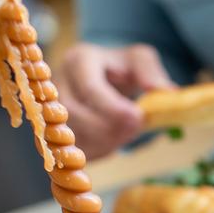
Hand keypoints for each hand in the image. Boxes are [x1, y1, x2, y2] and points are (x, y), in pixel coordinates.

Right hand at [57, 43, 175, 158]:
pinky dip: (92, 152)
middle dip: (108, 128)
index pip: (90, 88)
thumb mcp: (140, 60)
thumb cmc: (122, 68)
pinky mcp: (52, 130)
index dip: (113, 107)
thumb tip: (164, 90)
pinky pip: (68, 150)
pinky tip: (110, 144)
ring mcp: (49, 108)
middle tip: (135, 130)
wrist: (104, 78)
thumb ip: (151, 71)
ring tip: (124, 136)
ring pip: (68, 135)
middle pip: (75, 114)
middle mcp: (56, 83)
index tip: (137, 117)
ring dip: (101, 142)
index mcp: (79, 60)